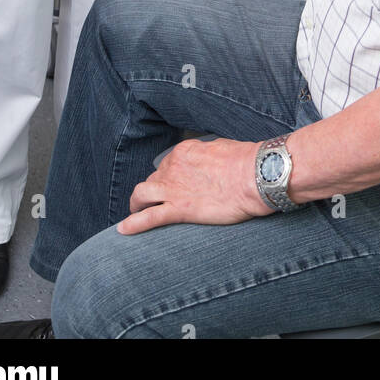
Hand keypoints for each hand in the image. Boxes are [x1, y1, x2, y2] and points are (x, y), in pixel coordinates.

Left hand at [117, 138, 271, 233]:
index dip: (168, 176)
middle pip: (154, 179)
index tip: (172, 184)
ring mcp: (174, 188)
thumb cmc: (247, 162)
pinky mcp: (179, 209)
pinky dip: (133, 224)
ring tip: (135, 212)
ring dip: (136, 204)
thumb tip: (208, 163)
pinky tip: (123, 230)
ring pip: (141, 194)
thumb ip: (208, 157)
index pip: (167, 164)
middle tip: (158, 200)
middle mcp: (174, 167)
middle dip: (154, 190)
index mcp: (184, 151)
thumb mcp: (223, 149)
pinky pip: (149, 217)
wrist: (256, 176)